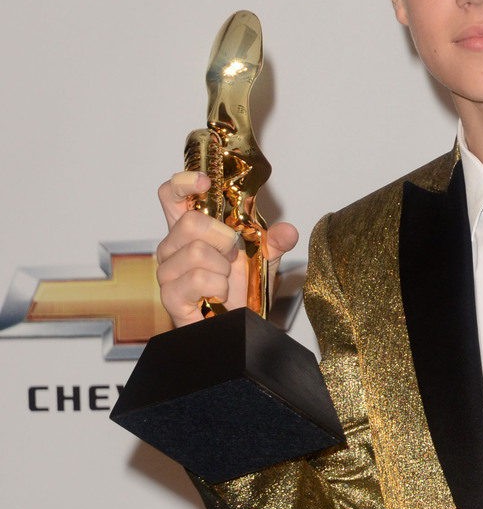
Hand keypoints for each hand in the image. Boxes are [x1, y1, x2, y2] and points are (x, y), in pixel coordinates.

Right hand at [156, 169, 298, 327]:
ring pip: (196, 252)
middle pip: (189, 221)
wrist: (240, 326)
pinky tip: (218, 296)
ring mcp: (168, 273)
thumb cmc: (243, 291)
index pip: (171, 194)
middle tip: (232, 256)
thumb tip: (288, 232)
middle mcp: (173, 247)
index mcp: (189, 231)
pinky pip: (196, 279)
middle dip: (223, 238)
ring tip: (224, 281)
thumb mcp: (265, 260)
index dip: (184, 182)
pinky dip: (217, 287)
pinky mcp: (171, 297)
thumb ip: (274, 242)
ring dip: (222, 269)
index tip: (205, 182)